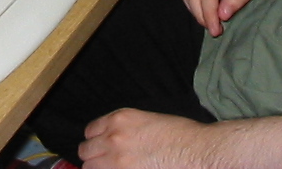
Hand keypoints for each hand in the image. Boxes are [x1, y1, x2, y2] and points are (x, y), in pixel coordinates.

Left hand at [80, 109, 215, 168]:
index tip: (100, 146)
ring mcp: (117, 160)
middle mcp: (113, 137)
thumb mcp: (146, 120)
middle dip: (93, 156)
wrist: (196, 150)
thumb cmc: (179, 134)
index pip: (90, 131)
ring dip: (98, 168)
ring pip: (89, 167)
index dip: (95, 139)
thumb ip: (123, 129)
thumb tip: (112, 141)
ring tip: (111, 168)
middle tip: (104, 161)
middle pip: (86, 151)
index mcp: (119, 119)